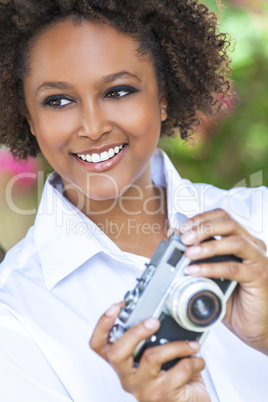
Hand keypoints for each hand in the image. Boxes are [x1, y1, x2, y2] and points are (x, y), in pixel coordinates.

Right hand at [90, 303, 209, 401]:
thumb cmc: (173, 378)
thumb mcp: (157, 355)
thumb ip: (153, 338)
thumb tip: (163, 313)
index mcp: (123, 363)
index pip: (99, 345)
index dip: (103, 324)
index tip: (117, 307)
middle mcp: (128, 377)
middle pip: (116, 353)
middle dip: (135, 331)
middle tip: (154, 321)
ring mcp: (144, 388)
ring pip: (151, 357)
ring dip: (176, 345)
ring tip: (191, 344)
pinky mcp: (163, 396)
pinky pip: (179, 370)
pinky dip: (193, 360)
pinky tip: (198, 360)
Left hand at [179, 208, 267, 354]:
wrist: (252, 325)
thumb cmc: (233, 298)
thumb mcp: (211, 273)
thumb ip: (197, 256)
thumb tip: (176, 240)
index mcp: (242, 240)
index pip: (223, 217)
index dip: (202, 218)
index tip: (183, 227)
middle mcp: (252, 246)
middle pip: (229, 223)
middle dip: (203, 227)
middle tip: (184, 238)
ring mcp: (258, 260)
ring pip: (235, 241)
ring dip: (208, 245)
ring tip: (189, 253)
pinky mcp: (259, 277)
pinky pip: (233, 268)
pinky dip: (211, 268)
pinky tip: (196, 271)